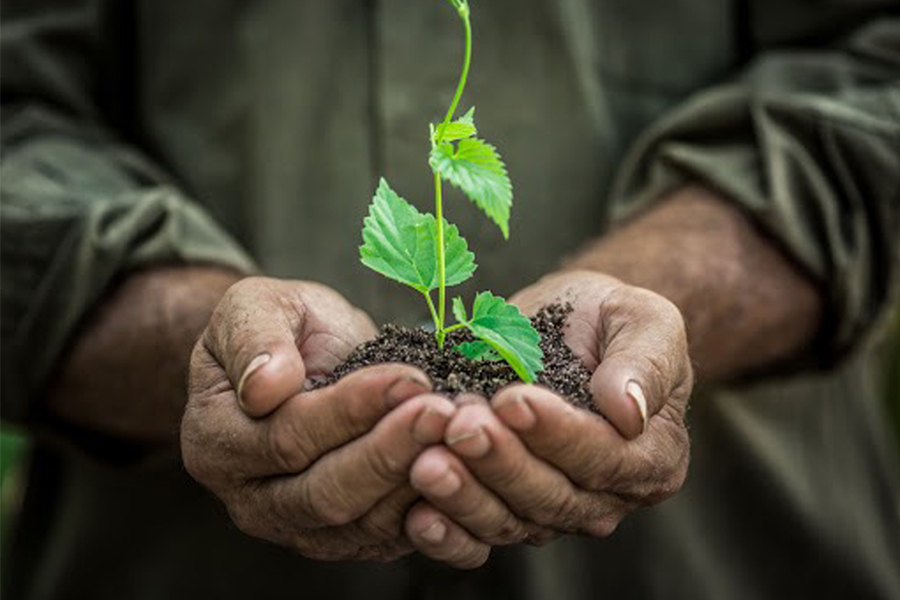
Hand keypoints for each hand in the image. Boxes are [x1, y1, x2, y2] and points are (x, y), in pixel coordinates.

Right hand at [182, 277, 455, 560]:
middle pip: (326, 493)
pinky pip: (389, 537)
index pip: (288, 437)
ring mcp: (298, 528)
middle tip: (444, 412)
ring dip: (418, 481)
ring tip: (461, 434)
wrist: (302, 358)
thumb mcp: (256, 307)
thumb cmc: (280, 328)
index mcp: (217, 441)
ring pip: (363, 524)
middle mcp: (251, 499)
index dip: (351, 410)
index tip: (408, 378)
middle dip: (391, 452)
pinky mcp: (345, 538)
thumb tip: (265, 386)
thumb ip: (253, 337)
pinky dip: (430, 508)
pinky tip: (462, 467)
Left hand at [404, 270, 691, 566]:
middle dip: (501, 462)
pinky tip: (417, 516)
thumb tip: (629, 411)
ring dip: (466, 495)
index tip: (513, 400)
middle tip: (460, 425)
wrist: (565, 324)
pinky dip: (448, 533)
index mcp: (651, 456)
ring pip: (510, 519)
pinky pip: (478, 534)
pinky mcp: (506, 509)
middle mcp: (605, 496)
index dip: (557, 433)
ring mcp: (553, 509)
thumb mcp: (644, 320)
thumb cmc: (608, 318)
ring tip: (426, 462)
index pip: (603, 457)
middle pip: (551, 496)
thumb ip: (645, 363)